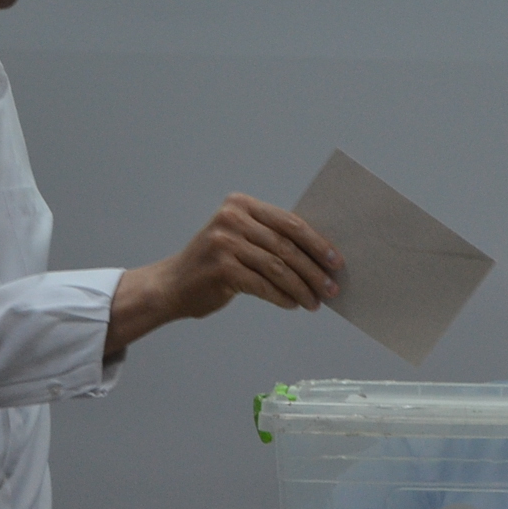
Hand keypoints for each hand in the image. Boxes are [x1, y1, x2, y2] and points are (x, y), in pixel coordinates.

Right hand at [106, 194, 341, 355]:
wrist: (171, 285)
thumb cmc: (215, 264)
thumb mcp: (239, 239)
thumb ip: (270, 239)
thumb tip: (319, 256)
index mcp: (241, 204)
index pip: (289, 222)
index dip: (317, 242)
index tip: (336, 261)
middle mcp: (231, 218)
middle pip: (286, 246)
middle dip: (314, 270)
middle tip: (332, 288)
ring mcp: (224, 242)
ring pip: (277, 267)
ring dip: (301, 288)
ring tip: (314, 302)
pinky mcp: (221, 268)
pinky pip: (263, 285)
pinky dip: (282, 297)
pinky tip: (293, 304)